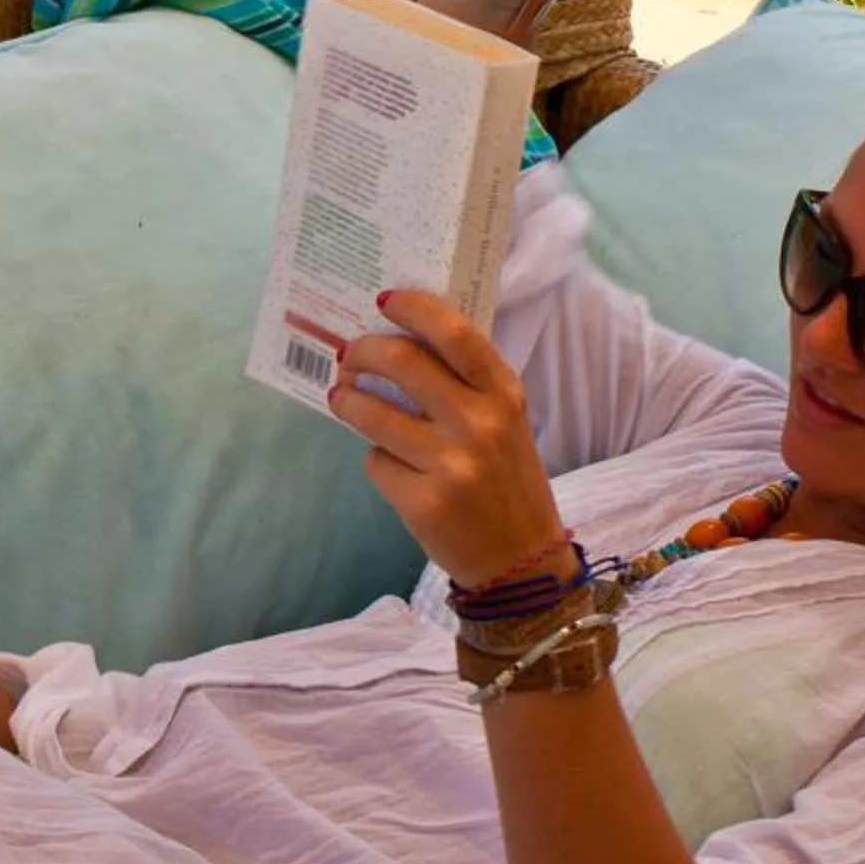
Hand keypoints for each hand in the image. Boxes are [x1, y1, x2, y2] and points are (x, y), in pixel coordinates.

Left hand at [329, 288, 568, 591]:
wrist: (523, 563)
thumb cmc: (507, 479)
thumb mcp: (506, 421)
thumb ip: (466, 384)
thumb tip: (400, 343)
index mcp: (504, 394)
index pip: (455, 333)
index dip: (414, 309)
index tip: (384, 300)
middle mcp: (480, 424)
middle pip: (402, 362)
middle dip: (363, 351)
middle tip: (348, 355)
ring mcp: (450, 465)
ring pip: (373, 413)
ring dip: (347, 400)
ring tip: (341, 397)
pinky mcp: (423, 503)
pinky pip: (376, 462)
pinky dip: (375, 458)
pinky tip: (388, 462)